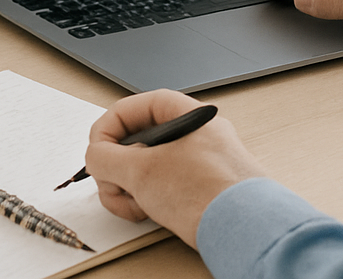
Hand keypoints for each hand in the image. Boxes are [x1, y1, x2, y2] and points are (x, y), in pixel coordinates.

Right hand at [85, 90, 264, 247]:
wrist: (246, 233)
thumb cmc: (210, 195)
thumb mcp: (140, 171)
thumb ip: (105, 158)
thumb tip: (95, 158)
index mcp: (184, 114)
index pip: (129, 108)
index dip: (105, 131)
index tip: (97, 155)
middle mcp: (193, 133)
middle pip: (134, 140)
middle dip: (116, 169)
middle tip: (114, 185)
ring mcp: (197, 161)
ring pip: (145, 166)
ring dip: (129, 188)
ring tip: (135, 205)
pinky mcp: (200, 187)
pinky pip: (162, 185)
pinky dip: (148, 199)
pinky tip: (150, 213)